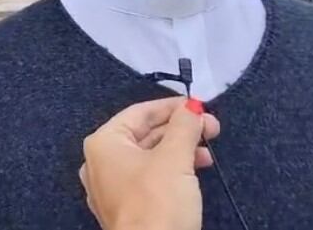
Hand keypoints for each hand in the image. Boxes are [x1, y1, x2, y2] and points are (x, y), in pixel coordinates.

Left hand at [79, 97, 220, 229]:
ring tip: (208, 151)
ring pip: (149, 156)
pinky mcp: (126, 207)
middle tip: (211, 126)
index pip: (140, 112)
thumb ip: (184, 126)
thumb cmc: (157, 203)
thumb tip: (192, 107)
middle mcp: (101, 162)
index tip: (200, 105)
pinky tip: (195, 169)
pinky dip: (171, 169)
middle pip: (144, 134)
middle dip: (180, 129)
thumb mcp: (175, 158)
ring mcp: (111, 187)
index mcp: (104, 143)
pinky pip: (148, 178)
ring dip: (180, 149)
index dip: (172, 106)